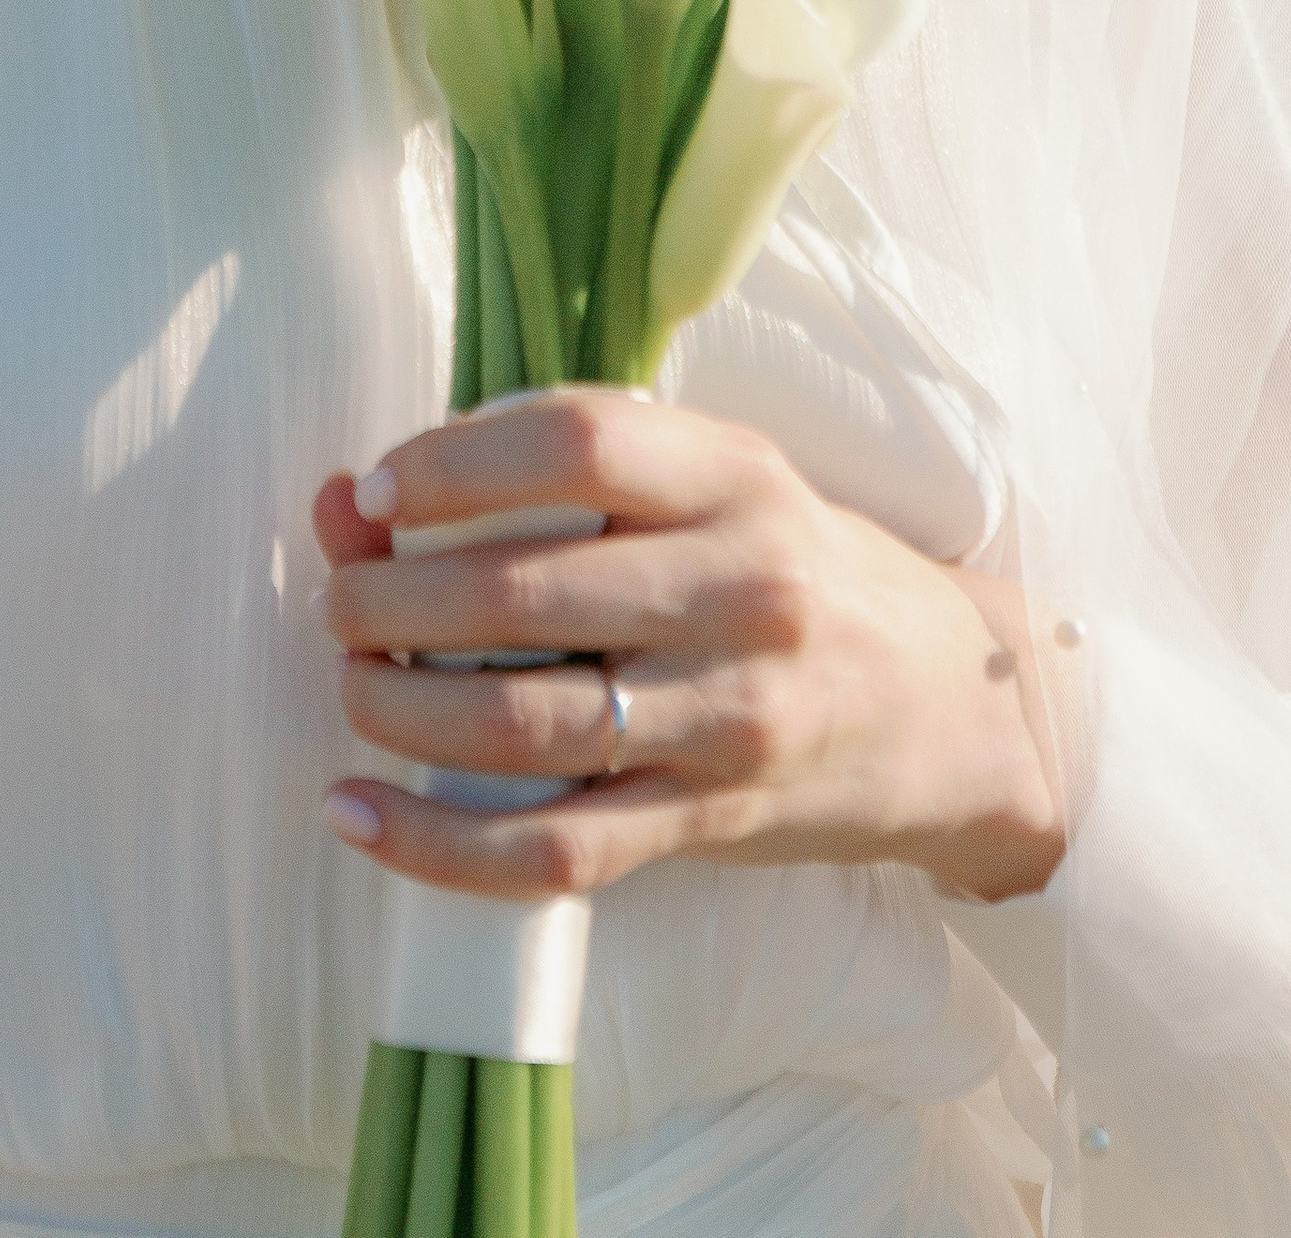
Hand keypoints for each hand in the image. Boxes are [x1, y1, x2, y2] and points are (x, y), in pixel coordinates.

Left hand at [312, 388, 1063, 906]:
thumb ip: (541, 477)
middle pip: (524, 591)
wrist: (947, 708)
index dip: (448, 464)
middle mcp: (740, 589)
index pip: (573, 442)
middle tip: (343, 606)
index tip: (373, 491)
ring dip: (399, 712)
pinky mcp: (712, 821)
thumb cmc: (792, 570)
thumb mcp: (703, 488)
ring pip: (524, 726)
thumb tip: (346, 501)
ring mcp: (729, 716)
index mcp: (735, 475)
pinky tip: (358, 813)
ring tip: (353, 690)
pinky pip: (554, 847)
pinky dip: (436, 843)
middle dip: (391, 602)